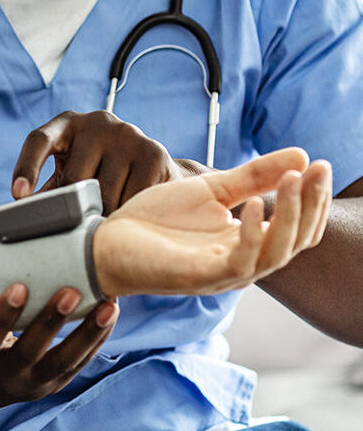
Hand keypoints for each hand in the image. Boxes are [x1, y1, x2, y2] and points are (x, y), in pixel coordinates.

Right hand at [0, 284, 118, 416]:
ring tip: (108, 306)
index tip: (18, 286)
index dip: (3, 315)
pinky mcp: (52, 386)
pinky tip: (109, 315)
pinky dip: (95, 339)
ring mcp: (30, 384)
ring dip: (87, 334)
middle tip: (70, 292)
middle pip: (28, 352)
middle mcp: (3, 376)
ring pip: (61, 363)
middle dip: (51, 322)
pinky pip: (77, 364)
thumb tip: (14, 240)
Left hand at [12, 110, 202, 211]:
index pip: (39, 140)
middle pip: (73, 178)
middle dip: (75, 209)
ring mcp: (127, 134)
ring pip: (104, 193)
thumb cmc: (100, 173)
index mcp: (67, 124)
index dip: (26, 167)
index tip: (18, 196)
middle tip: (78, 229)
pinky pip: (132, 197)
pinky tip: (128, 215)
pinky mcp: (152, 152)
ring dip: (103, 217)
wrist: (155, 169)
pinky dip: (126, 214)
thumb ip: (49, 189)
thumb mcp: (71, 172)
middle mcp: (97, 122)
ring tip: (106, 223)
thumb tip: (21, 219)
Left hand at [93, 148, 331, 297]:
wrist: (109, 240)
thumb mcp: (212, 189)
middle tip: (316, 169)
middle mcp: (243, 262)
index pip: (298, 228)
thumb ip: (254, 175)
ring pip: (274, 253)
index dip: (314, 199)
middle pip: (295, 241)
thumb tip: (301, 154)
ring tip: (291, 179)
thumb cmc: (159, 220)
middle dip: (310, 204)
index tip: (320, 163)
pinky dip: (250, 235)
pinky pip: (238, 262)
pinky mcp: (199, 276)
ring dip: (288, 215)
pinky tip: (249, 205)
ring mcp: (222, 272)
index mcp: (249, 243)